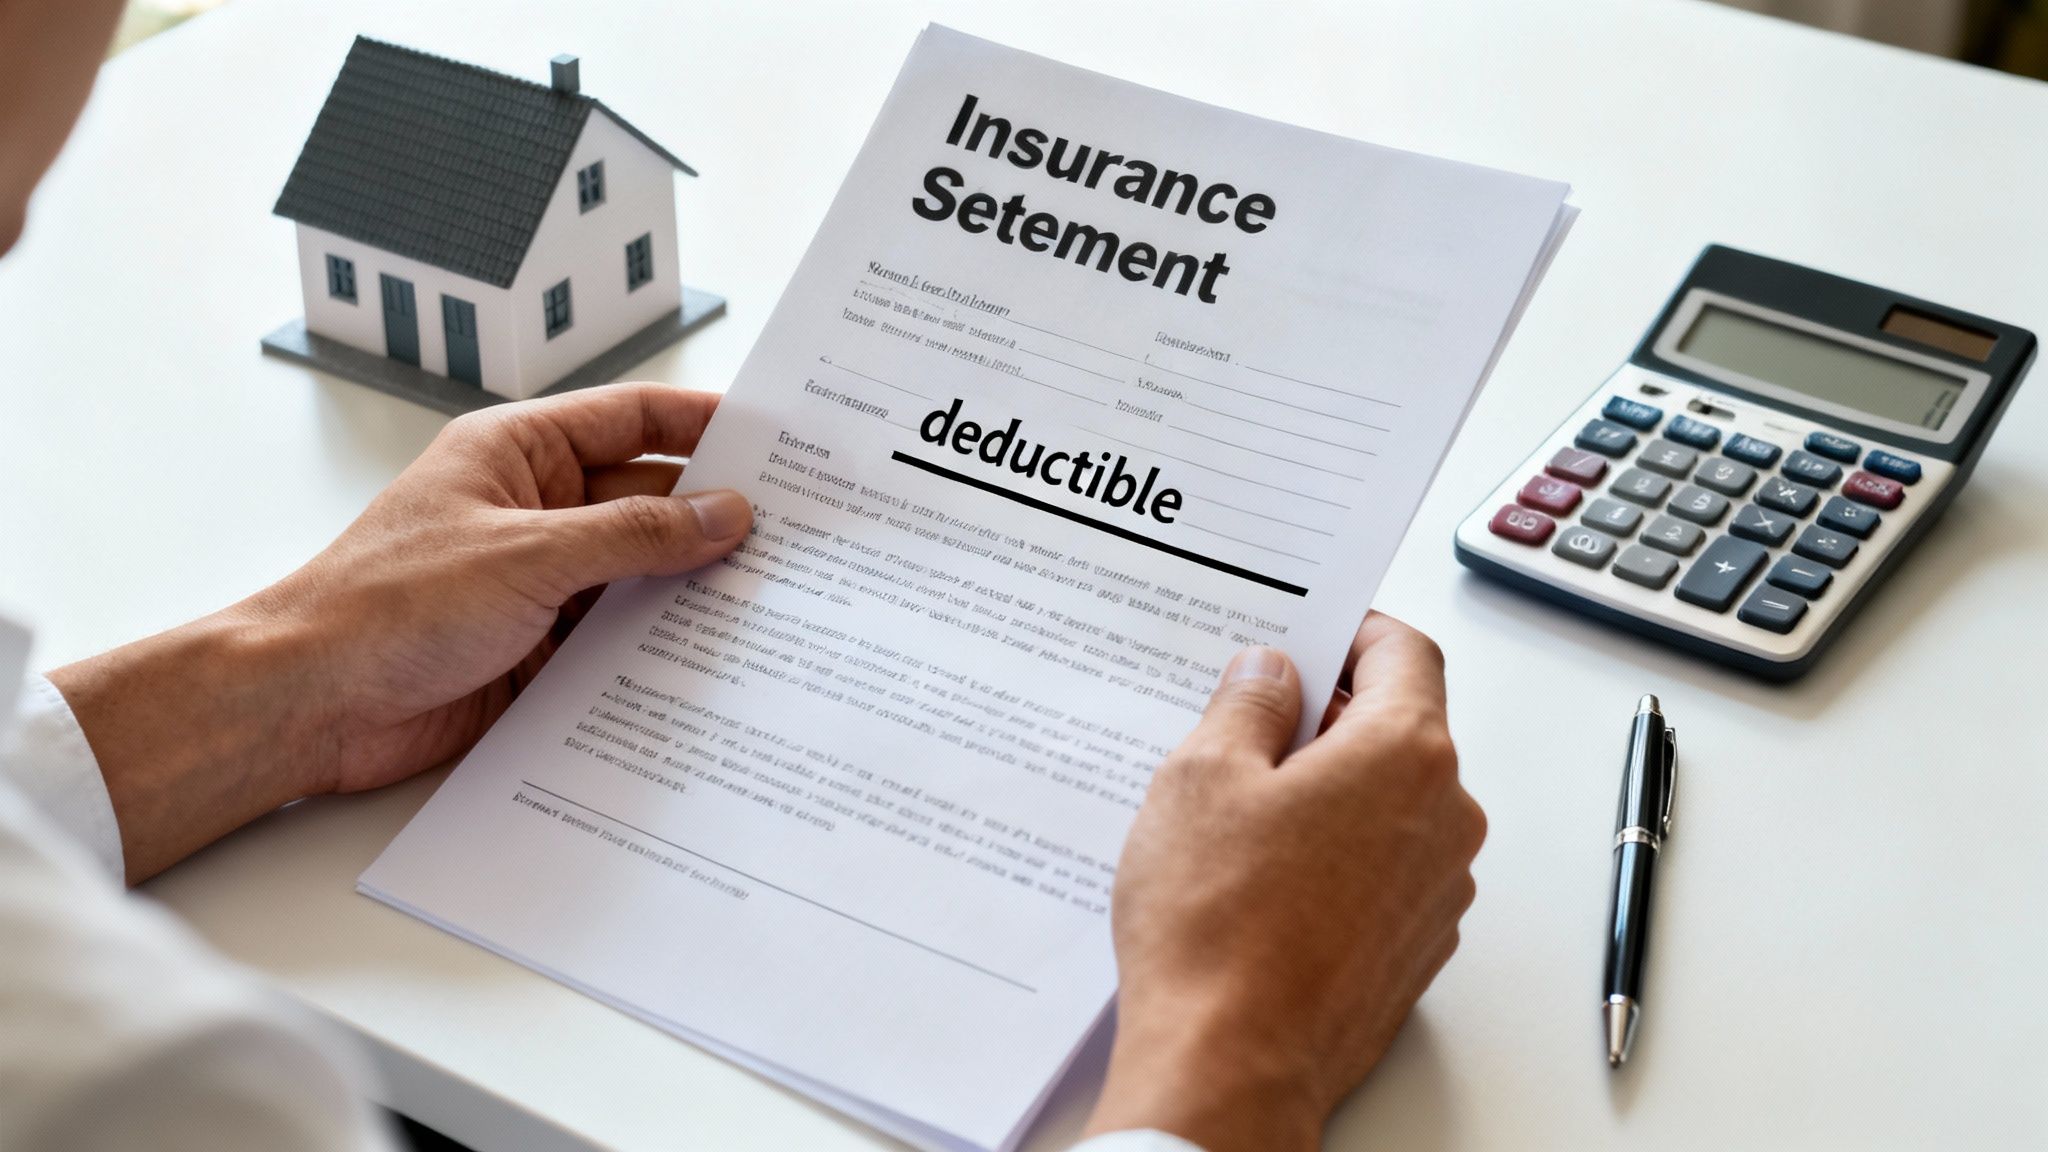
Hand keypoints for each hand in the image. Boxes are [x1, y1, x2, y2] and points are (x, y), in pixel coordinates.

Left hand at [51, 384, 751, 881]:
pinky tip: (714, 660)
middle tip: (800, 532)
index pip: (632, 418)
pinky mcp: (540, 651)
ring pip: (640, 576)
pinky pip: (619, 641)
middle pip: (648, 500)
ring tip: (775, 598)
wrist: (309, 706)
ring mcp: (539, 584)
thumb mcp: (527, 555)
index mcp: (519, 454)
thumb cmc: (382, 607)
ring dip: (692, 588)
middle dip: (715, 516)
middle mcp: (535, 511)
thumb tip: (723, 515)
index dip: (705, 423)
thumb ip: (634, 536)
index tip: (778, 438)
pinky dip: (661, 649)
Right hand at [1082, 613, 1484, 1151]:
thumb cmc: (1217, 928)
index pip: (1406, 653)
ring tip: (1241, 814)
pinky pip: (1385, 871)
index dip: (1355, 630)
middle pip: (1401, 729)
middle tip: (1249, 722)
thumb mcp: (1202, 777)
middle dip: (1330, 716)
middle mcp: (1445, 819)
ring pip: (1392, 805)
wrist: (1230, 1065)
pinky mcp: (1415, 949)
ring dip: (1332, 790)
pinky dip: (1338, 856)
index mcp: (1407, 755)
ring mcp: (1438, 892)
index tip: (1315, 631)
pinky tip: (1263, 877)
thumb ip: (1247, 704)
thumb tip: (1270, 673)